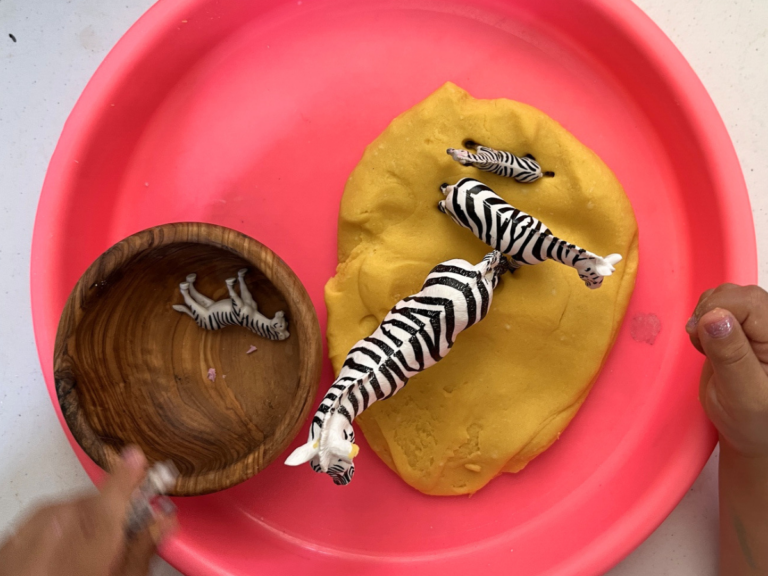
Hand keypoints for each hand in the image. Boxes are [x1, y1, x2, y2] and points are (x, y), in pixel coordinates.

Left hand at [0, 447, 176, 575]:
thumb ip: (140, 553)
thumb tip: (161, 520)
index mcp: (84, 553)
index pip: (110, 501)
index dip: (127, 477)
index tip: (136, 458)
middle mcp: (48, 542)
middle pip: (89, 507)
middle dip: (109, 514)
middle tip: (120, 539)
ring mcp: (21, 543)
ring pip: (63, 512)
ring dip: (81, 522)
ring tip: (85, 558)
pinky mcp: (6, 546)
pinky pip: (37, 524)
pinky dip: (54, 532)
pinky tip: (59, 557)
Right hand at [686, 284, 767, 457]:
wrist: (755, 433)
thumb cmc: (755, 422)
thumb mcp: (743, 396)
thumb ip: (730, 356)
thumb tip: (713, 317)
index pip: (749, 302)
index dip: (718, 312)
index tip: (701, 337)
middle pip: (738, 294)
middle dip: (710, 313)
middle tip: (704, 346)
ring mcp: (762, 326)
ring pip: (727, 296)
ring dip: (706, 316)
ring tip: (708, 348)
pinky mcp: (746, 327)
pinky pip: (721, 305)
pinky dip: (705, 320)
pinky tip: (710, 343)